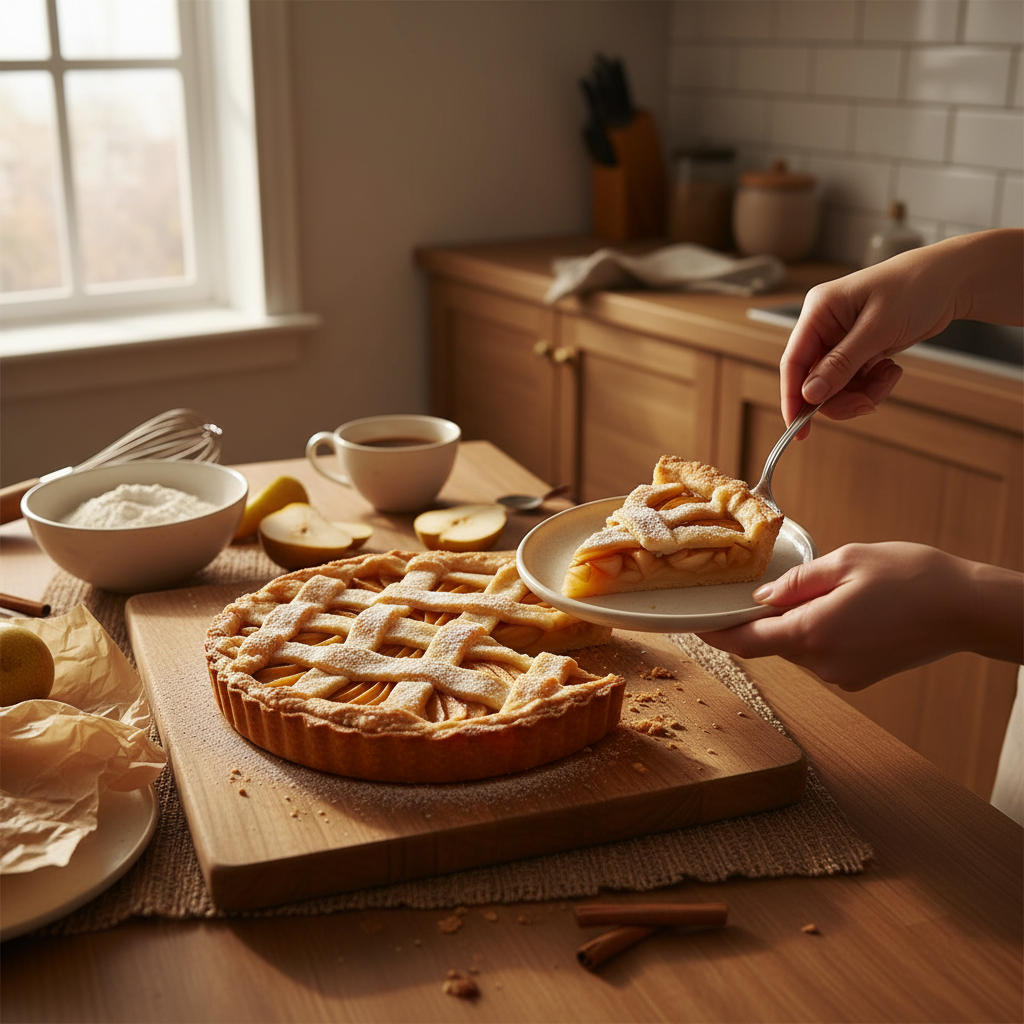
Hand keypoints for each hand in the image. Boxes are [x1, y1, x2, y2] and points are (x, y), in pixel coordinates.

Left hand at [695, 543, 1023, 689]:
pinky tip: (842, 608)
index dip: (716, 634)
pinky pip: (820, 654)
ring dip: (793, 623)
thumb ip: (796, 582)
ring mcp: (842, 675)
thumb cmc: (911, 578)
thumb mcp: (845, 561)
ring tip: (822, 590)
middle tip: (761, 589)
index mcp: (813, 633)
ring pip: (796, 648)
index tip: (695, 625)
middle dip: (760, 619)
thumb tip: (762, 597)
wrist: (967, 609)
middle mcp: (823, 663)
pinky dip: (817, 632)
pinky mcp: (858, 677)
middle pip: (770, 644)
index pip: (746, 641)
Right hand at [781, 229, 1023, 431]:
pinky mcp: (859, 350)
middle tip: (867, 405)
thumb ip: (842, 363)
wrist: (952, 279)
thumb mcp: (878, 328)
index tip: (799, 429)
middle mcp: (825, 326)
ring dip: (862, 392)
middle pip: (815, 380)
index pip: (794, 361)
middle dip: (841, 398)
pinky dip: (873, 385)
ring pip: (837, 386)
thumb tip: (810, 395)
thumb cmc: (916, 288)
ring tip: (889, 378)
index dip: (792, 397)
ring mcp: (841, 339)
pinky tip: (892, 370)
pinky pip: (855, 382)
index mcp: (819, 311)